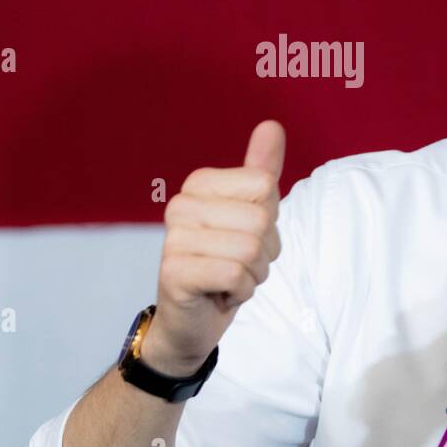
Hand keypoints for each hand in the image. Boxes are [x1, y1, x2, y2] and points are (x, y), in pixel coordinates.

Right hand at [142, 120, 285, 376]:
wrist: (193, 320)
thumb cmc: (224, 264)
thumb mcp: (250, 215)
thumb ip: (260, 171)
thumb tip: (272, 125)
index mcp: (200, 184)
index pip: (265, 186)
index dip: (269, 220)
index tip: (245, 236)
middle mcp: (181, 204)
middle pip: (261, 219)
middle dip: (263, 252)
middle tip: (238, 264)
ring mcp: (173, 238)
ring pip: (250, 249)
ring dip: (252, 275)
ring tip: (229, 279)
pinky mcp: (174, 272)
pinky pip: (235, 274)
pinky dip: (240, 291)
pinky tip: (220, 294)